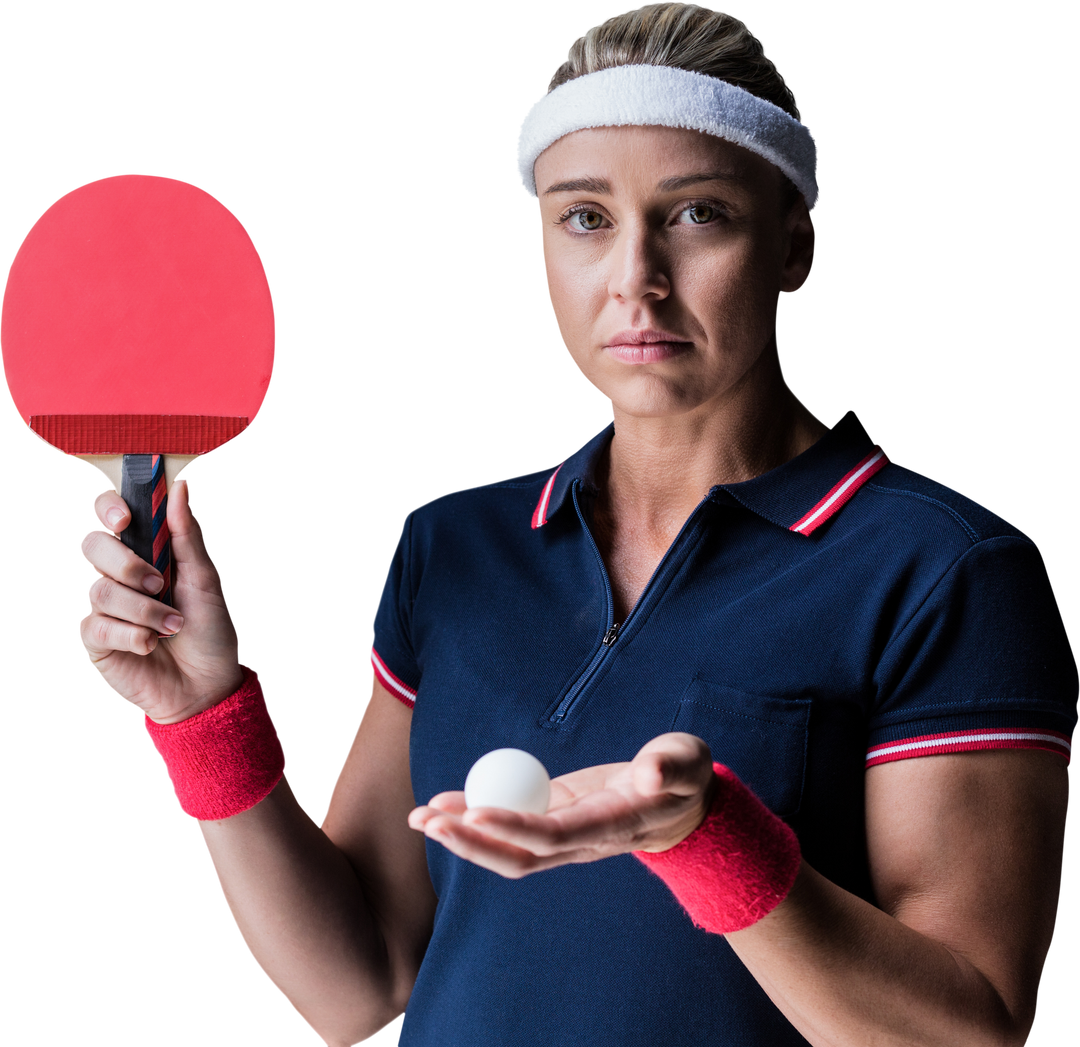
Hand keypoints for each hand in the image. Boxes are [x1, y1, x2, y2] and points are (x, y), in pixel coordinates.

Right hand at [77, 477, 243, 723]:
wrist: (208, 684)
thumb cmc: (211, 630)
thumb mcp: (207, 578)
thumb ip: (187, 534)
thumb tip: (180, 485)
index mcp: (146, 551)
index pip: (110, 513)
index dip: (109, 508)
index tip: (127, 521)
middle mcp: (119, 574)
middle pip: (91, 544)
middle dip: (125, 563)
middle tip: (158, 583)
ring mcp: (104, 607)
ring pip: (99, 590)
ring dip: (143, 610)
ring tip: (172, 625)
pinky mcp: (96, 639)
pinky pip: (97, 625)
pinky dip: (132, 634)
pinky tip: (151, 644)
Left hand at [408, 732, 719, 878]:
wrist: (682, 804)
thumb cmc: (684, 776)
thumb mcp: (685, 762)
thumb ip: (669, 766)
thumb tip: (648, 772)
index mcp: (610, 826)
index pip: (555, 834)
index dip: (514, 827)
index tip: (474, 813)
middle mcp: (580, 841)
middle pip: (519, 856)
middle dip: (471, 843)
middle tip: (428, 822)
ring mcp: (563, 835)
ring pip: (507, 848)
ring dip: (462, 835)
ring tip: (420, 817)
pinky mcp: (553, 819)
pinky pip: (509, 825)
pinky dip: (474, 814)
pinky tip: (441, 804)